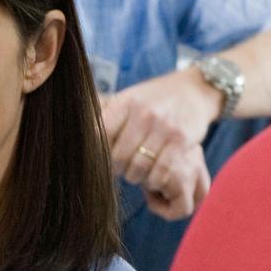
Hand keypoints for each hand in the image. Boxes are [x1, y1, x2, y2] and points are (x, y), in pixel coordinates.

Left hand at [102, 69, 217, 220]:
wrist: (194, 90)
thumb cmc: (154, 99)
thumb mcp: (127, 98)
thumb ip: (104, 115)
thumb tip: (76, 136)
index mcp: (125, 102)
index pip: (99, 135)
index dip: (96, 153)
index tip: (100, 158)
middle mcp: (144, 114)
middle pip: (117, 157)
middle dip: (117, 168)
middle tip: (121, 167)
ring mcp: (165, 128)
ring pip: (138, 169)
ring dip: (135, 176)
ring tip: (136, 170)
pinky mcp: (182, 141)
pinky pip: (160, 173)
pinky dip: (154, 180)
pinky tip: (153, 174)